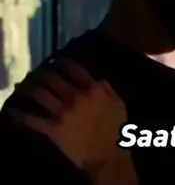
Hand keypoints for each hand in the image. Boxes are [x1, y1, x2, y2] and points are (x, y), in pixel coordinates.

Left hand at [4, 59, 126, 170]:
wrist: (107, 155)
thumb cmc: (116, 129)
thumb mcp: (119, 104)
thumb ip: (108, 89)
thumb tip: (97, 79)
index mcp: (93, 89)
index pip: (73, 68)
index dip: (61, 62)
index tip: (55, 62)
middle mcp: (76, 97)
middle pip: (52, 78)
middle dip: (41, 73)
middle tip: (37, 74)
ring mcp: (63, 113)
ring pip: (39, 93)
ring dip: (27, 87)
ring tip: (22, 86)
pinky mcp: (52, 128)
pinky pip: (31, 119)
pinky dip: (19, 115)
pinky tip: (13, 111)